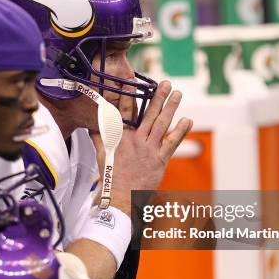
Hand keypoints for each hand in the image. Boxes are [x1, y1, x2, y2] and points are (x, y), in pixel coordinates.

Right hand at [92, 81, 191, 210]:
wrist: (121, 196)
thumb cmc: (111, 176)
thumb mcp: (102, 153)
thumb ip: (98, 136)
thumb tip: (91, 125)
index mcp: (121, 137)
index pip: (126, 111)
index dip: (131, 95)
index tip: (136, 82)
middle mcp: (136, 140)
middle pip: (148, 114)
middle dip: (158, 97)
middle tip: (166, 83)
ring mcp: (149, 149)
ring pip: (161, 124)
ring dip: (171, 108)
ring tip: (178, 94)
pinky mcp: (160, 160)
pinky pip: (172, 143)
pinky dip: (180, 131)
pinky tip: (187, 120)